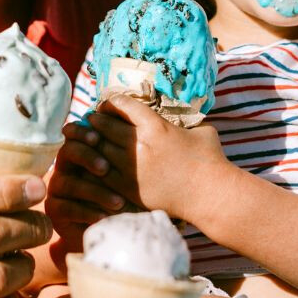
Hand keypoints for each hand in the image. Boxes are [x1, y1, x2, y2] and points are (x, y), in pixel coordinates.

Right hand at [48, 120, 137, 253]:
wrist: (109, 225)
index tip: (97, 138)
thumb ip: (120, 156)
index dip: (81, 133)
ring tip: (119, 202)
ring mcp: (57, 188)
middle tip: (106, 168)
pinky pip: (68, 208)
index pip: (74, 134)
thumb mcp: (122, 176)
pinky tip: (105, 217)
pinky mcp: (54, 209)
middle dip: (86, 157)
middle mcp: (65, 167)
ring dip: (96, 192)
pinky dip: (88, 212)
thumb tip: (128, 133)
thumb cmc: (119, 194)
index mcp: (80, 151)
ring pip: (71, 184)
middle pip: (67, 152)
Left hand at [87, 96, 229, 221]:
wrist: (209, 195)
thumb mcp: (201, 129)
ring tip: (87, 140)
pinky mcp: (128, 189)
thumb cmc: (210, 160)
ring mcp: (131, 168)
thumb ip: (185, 121)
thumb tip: (182, 115)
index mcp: (155, 126)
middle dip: (95, 120)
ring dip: (91, 142)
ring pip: (98, 149)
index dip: (110, 102)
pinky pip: (100, 174)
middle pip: (104, 126)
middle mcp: (138, 145)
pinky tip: (92, 163)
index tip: (106, 104)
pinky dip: (93, 165)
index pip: (122, 105)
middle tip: (90, 119)